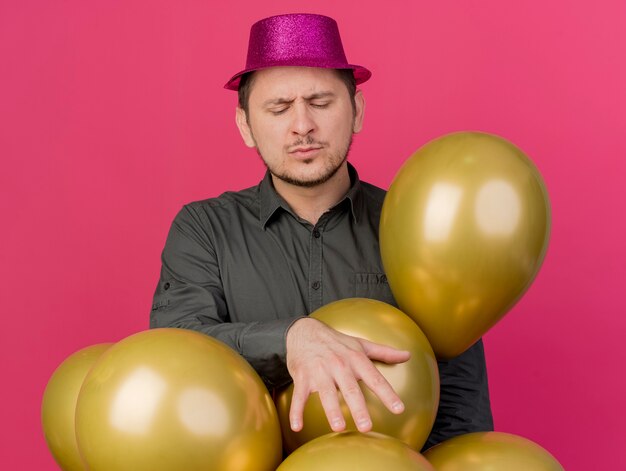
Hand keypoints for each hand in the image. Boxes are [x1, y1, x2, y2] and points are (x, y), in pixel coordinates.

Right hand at [285, 317, 409, 433]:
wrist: (304, 331)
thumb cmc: (336, 342)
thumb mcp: (361, 344)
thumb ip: (384, 352)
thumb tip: (408, 355)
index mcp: (355, 359)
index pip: (375, 378)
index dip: (387, 394)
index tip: (399, 409)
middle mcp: (339, 365)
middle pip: (350, 389)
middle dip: (358, 407)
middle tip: (366, 427)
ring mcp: (319, 371)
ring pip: (326, 392)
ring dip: (331, 409)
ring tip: (338, 427)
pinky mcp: (303, 377)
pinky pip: (299, 396)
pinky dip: (296, 411)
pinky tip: (297, 426)